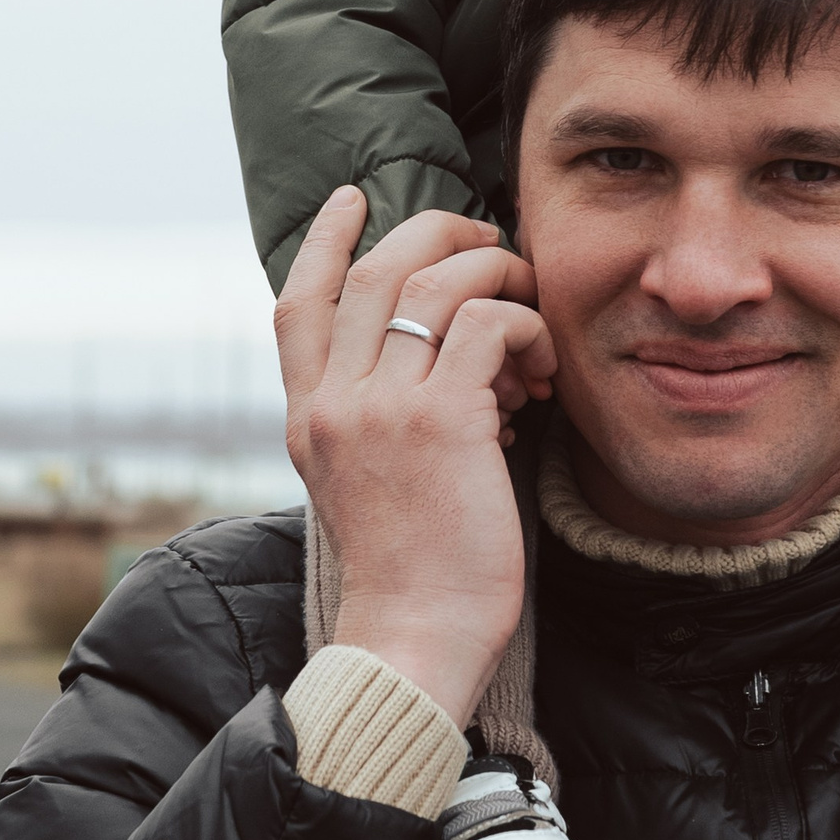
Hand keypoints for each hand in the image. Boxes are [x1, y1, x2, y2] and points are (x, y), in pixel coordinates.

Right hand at [276, 192, 555, 728]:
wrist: (412, 639)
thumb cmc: (411, 577)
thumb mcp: (365, 489)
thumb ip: (378, 425)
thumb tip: (444, 365)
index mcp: (309, 418)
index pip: (298, 302)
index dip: (324, 240)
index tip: (353, 200)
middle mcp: (335, 402)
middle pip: (373, 269)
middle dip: (438, 236)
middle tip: (488, 242)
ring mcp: (382, 408)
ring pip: (436, 283)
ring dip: (497, 279)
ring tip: (530, 315)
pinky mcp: (441, 422)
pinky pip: (489, 324)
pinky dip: (524, 328)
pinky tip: (540, 372)